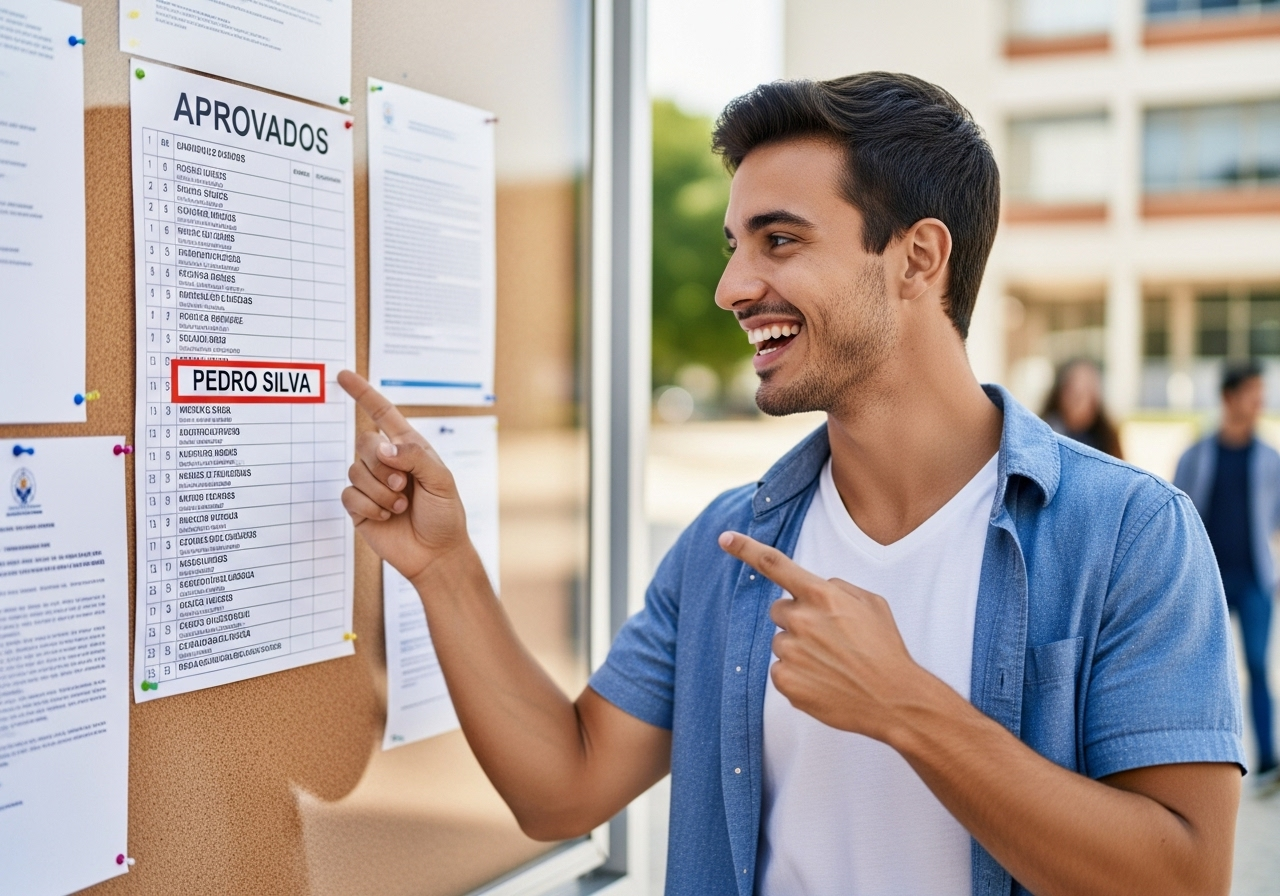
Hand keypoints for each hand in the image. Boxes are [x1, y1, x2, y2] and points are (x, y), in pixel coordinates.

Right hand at [338, 370, 470, 583]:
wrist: (435, 554)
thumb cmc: (445, 514)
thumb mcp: (442, 480)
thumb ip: (415, 457)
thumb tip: (383, 448)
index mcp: (409, 447)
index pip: (382, 413)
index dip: (364, 394)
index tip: (345, 376)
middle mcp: (387, 461)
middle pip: (364, 443)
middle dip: (382, 467)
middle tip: (404, 487)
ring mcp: (371, 483)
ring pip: (355, 470)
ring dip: (381, 492)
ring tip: (402, 506)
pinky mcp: (359, 505)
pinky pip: (349, 495)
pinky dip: (371, 506)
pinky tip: (388, 517)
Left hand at [718, 530, 933, 741]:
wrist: (894, 699)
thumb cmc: (885, 649)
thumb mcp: (871, 604)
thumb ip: (837, 588)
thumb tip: (817, 588)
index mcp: (822, 595)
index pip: (775, 564)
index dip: (746, 549)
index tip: (724, 538)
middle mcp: (801, 619)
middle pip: (778, 610)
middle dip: (796, 619)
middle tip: (827, 639)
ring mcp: (791, 651)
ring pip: (781, 643)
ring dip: (799, 650)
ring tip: (832, 664)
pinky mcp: (785, 680)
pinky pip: (780, 670)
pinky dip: (797, 676)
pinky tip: (824, 682)